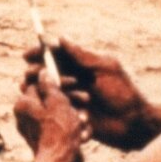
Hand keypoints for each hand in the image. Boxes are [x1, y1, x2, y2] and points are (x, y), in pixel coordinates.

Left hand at [13, 73, 88, 159]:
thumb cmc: (59, 133)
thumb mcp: (57, 102)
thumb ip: (49, 86)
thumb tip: (43, 72)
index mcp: (24, 104)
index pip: (40, 84)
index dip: (60, 82)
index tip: (74, 82)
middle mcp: (26, 116)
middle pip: (51, 99)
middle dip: (71, 100)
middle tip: (85, 100)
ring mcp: (36, 129)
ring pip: (59, 114)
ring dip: (75, 115)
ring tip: (84, 121)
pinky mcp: (47, 140)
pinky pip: (61, 129)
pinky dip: (73, 129)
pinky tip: (83, 134)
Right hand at [27, 38, 152, 149]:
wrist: (132, 124)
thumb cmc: (124, 93)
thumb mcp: (105, 69)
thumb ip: (82, 55)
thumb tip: (60, 38)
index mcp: (81, 64)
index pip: (54, 53)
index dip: (39, 52)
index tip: (28, 56)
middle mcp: (73, 77)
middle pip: (45, 70)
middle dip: (38, 72)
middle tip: (37, 76)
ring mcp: (69, 96)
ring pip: (46, 89)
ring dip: (54, 90)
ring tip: (74, 95)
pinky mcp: (68, 113)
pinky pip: (52, 107)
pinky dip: (58, 106)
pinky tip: (75, 110)